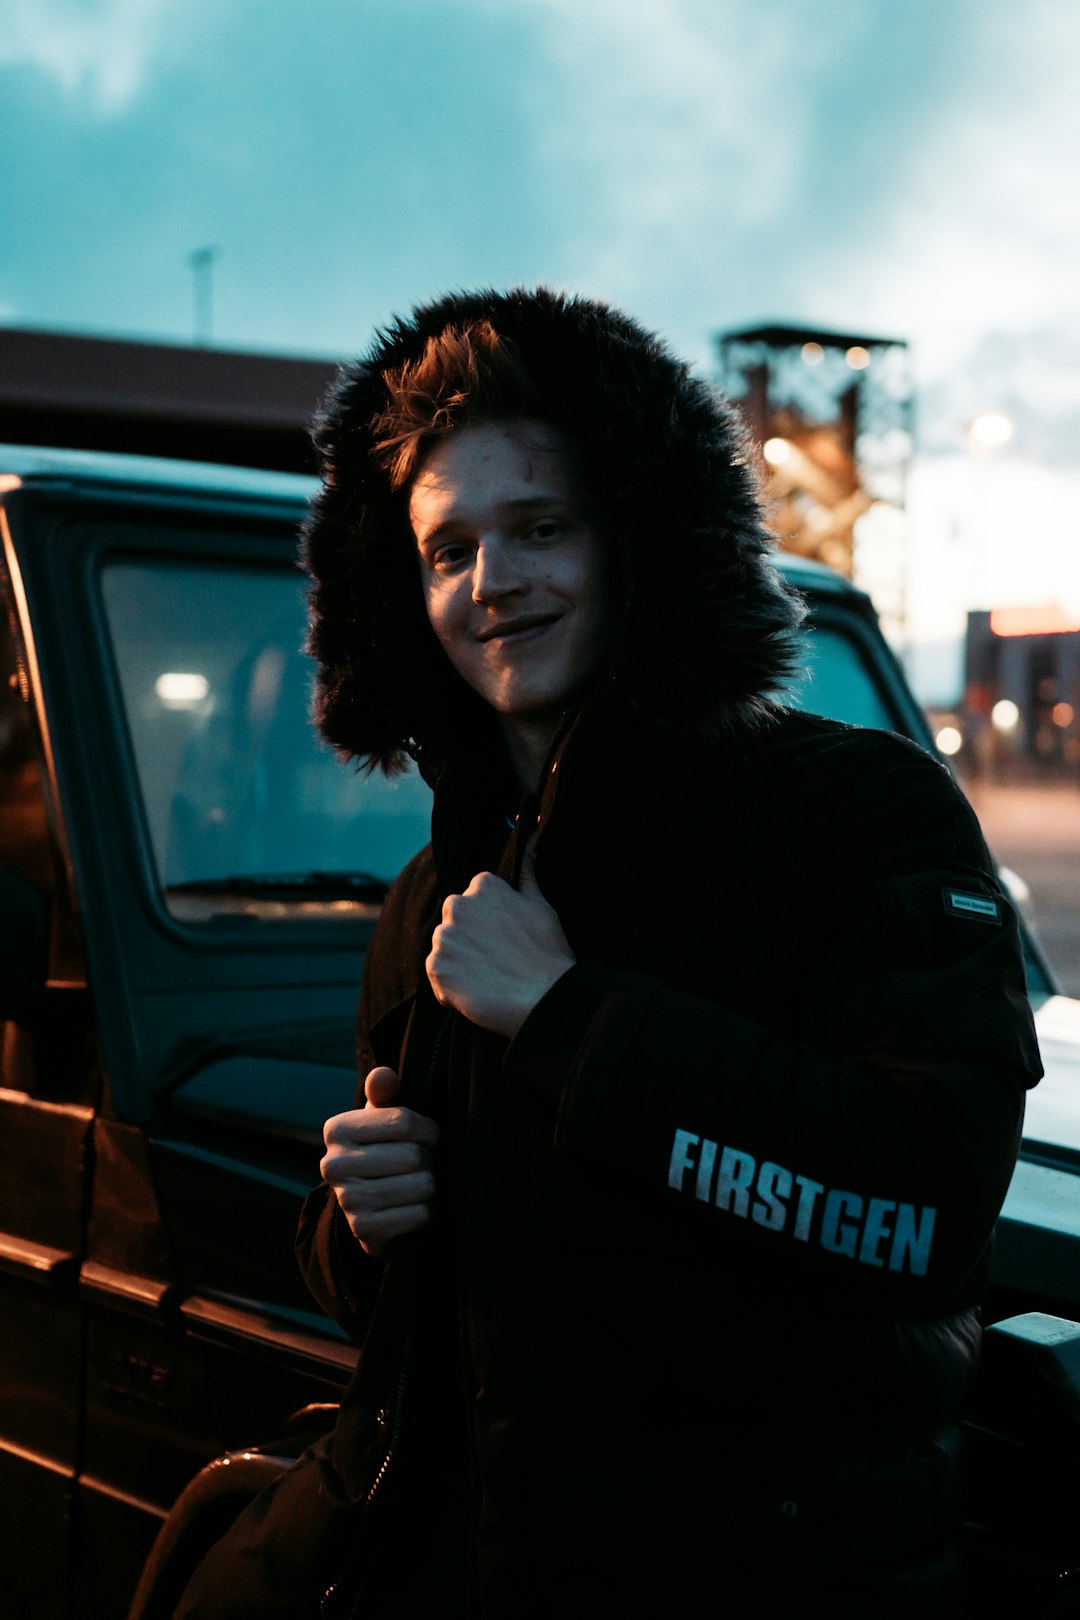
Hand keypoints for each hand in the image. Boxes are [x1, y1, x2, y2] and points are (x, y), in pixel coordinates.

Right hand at [321, 1067, 438, 1257]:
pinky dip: (426, 1211)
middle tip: (423, 1163)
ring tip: (420, 1182)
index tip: (429, 1135)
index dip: (428, 1129)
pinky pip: (419, 1215)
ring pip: (421, 1185)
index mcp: (337, 1129)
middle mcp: (332, 1164)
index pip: (404, 1121)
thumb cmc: (381, 1147)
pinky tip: (414, 1206)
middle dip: (429, 1159)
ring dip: (430, 1185)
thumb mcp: (379, 1117)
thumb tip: (384, 1075)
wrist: (366, 1202)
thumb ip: (384, 1092)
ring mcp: (346, 1200)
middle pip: (414, 1155)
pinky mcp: (363, 1230)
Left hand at [426, 843, 575, 1037]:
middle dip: (470, 936)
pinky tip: (477, 991)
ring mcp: (445, 937)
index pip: (475, 898)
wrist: (544, 1000)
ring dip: (460, 960)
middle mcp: (458, 905)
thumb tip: (531, 835)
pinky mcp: (436, 967)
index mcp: (483, 885)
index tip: (506, 937)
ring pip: (445, 947)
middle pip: (456, 920)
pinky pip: (437, 975)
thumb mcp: (542, 904)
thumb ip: (527, 869)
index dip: (490, 921)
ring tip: (489, 976)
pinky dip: (451, 986)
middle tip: (497, 958)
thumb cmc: (547, 953)